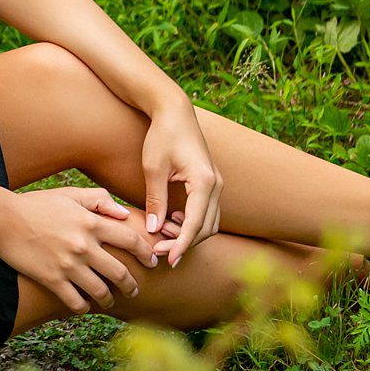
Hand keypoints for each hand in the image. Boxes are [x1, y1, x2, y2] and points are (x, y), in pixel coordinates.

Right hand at [0, 185, 164, 312]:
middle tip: (134, 290)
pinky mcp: (52, 280)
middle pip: (120, 272)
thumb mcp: (70, 195)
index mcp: (92, 223)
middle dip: (132, 284)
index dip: (147, 253)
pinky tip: (84, 305)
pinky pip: (75, 301)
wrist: (3, 219)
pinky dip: (83, 306)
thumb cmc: (36, 205)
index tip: (152, 262)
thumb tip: (124, 214)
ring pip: (100, 291)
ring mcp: (68, 265)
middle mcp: (84, 246)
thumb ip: (99, 200)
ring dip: (109, 298)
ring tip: (109, 300)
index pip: (131, 240)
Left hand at [141, 103, 222, 264]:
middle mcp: (216, 184)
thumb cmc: (162, 135)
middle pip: (206, 227)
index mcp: (204, 181)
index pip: (196, 223)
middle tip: (157, 250)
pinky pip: (207, 211)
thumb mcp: (153, 168)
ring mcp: (216, 183)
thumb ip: (155, 200)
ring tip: (162, 236)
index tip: (168, 259)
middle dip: (184, 243)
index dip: (182, 245)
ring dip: (189, 234)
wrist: (174, 111)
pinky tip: (172, 221)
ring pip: (209, 222)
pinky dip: (192, 222)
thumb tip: (154, 229)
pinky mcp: (210, 182)